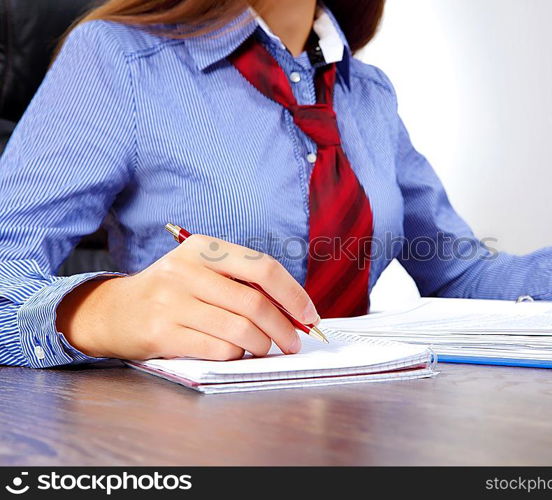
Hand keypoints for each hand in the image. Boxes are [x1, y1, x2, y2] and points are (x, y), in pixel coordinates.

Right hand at [57, 234, 319, 359]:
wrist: (113, 311)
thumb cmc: (172, 292)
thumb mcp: (202, 272)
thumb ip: (242, 282)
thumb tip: (295, 311)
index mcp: (204, 248)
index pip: (263, 268)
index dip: (293, 294)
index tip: (310, 316)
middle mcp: (186, 270)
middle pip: (255, 304)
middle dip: (284, 328)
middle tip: (293, 342)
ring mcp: (172, 302)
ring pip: (240, 330)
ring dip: (262, 345)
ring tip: (263, 348)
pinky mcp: (162, 333)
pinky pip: (219, 349)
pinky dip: (236, 355)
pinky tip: (235, 352)